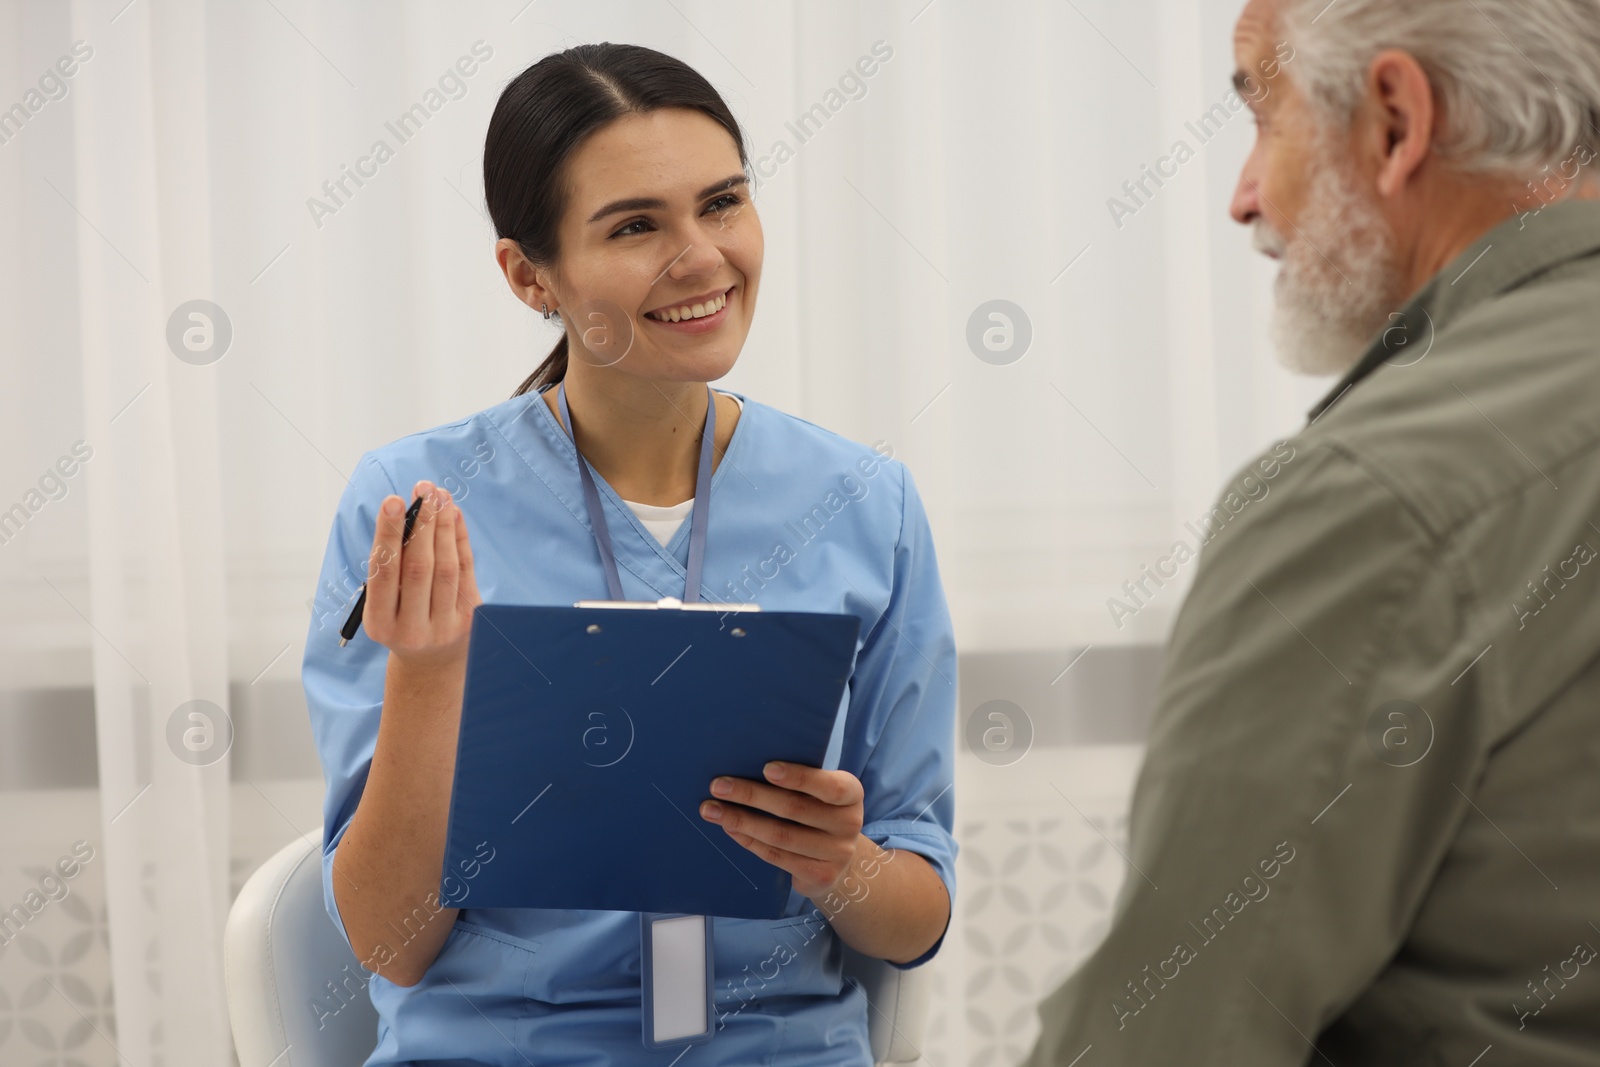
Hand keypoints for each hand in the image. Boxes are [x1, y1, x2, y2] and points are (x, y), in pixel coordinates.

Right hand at [362, 480, 482, 668]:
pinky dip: (460, 539)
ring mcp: (445, 627)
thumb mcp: (386, 603)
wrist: (431, 663)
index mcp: (381, 625)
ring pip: (446, 567)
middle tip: (424, 489)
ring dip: (443, 526)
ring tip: (439, 496)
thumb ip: (394, 565)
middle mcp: (412, 630)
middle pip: (420, 568)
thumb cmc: (401, 620)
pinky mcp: (470, 620)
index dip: (389, 535)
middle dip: (422, 523)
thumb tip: (411, 511)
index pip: (384, 573)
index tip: (393, 500)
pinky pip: (466, 571)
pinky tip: (453, 515)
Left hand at [699, 762, 864, 900]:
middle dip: (751, 795)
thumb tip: (747, 762)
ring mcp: (837, 853)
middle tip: (718, 785)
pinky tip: (729, 829)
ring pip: (780, 835)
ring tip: (712, 810)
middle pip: (794, 808)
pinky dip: (748, 840)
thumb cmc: (821, 813)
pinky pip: (776, 856)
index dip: (798, 777)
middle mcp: (849, 823)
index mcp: (851, 794)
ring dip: (741, 821)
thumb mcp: (822, 794)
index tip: (766, 768)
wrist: (840, 861)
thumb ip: (800, 782)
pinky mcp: (820, 875)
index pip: (829, 786)